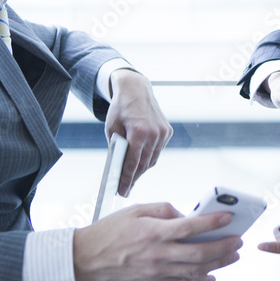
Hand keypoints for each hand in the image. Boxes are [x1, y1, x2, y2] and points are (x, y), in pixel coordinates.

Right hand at [73, 203, 241, 280]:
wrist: (86, 257)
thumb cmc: (111, 229)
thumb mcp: (137, 209)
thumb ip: (165, 210)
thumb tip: (187, 216)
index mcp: (153, 232)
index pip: (190, 227)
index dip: (212, 223)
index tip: (228, 218)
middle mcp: (157, 254)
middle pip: (198, 253)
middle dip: (223, 247)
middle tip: (239, 241)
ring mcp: (156, 271)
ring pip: (194, 271)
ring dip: (218, 264)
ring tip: (233, 256)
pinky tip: (211, 275)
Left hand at [104, 68, 173, 195]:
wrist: (136, 90)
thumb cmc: (121, 108)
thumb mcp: (112, 128)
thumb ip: (116, 147)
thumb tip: (119, 167)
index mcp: (139, 131)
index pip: (132, 162)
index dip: (126, 179)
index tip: (122, 190)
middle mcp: (154, 133)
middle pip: (144, 164)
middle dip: (134, 178)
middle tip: (126, 189)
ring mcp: (163, 133)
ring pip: (153, 159)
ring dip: (142, 170)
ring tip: (132, 178)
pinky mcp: (168, 131)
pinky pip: (158, 151)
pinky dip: (149, 158)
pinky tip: (141, 163)